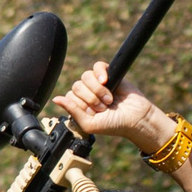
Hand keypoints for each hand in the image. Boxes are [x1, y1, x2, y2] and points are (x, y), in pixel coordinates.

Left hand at [55, 60, 175, 153]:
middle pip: (77, 86)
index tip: (94, 113)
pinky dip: (100, 73)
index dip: (82, 104)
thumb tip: (56, 99)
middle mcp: (87, 93)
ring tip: (109, 100)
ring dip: (98, 90)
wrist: (136, 118)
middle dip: (91, 98)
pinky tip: (106, 81)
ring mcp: (97, 83)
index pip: (70, 96)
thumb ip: (72, 111)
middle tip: (104, 108)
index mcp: (81, 105)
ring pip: (86, 76)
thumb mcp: (89, 123)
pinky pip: (97, 66)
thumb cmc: (114, 125)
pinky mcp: (109, 74)